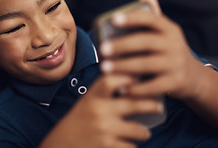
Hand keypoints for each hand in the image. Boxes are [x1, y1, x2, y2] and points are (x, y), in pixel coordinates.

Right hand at [39, 73, 162, 147]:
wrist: (60, 145)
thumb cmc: (77, 122)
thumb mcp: (86, 102)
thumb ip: (103, 92)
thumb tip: (132, 81)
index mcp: (92, 97)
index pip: (111, 79)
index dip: (128, 76)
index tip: (140, 78)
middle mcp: (98, 110)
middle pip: (133, 102)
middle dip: (150, 105)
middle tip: (157, 106)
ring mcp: (104, 129)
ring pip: (138, 129)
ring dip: (143, 132)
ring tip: (143, 132)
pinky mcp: (108, 146)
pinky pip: (131, 147)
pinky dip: (131, 146)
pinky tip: (128, 144)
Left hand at [99, 0, 205, 99]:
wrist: (194, 77)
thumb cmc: (169, 51)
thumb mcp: (165, 33)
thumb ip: (153, 16)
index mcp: (169, 29)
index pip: (151, 19)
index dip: (132, 18)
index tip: (113, 19)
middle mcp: (175, 44)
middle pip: (145, 42)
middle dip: (121, 45)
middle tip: (102, 49)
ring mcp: (176, 63)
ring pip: (146, 64)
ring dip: (123, 66)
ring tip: (104, 68)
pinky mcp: (176, 82)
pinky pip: (153, 86)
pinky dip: (136, 88)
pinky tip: (121, 88)